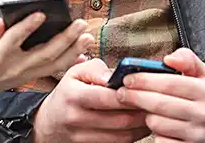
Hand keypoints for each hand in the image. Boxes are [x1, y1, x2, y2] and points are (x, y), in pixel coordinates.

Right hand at [0, 13, 92, 106]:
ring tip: (86, 37)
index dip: (29, 25)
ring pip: (52, 63)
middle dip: (65, 38)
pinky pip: (50, 71)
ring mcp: (22, 75)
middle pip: (44, 53)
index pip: (15, 38)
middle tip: (80, 24)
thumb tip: (1, 22)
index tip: (41, 12)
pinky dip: (67, 63)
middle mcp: (14, 67)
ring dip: (72, 50)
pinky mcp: (26, 78)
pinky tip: (79, 55)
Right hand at [32, 58, 150, 142]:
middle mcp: (75, 118)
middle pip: (118, 120)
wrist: (49, 122)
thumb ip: (97, 69)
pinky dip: (132, 137)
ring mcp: (81, 137)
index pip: (105, 97)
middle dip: (141, 112)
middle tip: (156, 103)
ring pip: (120, 136)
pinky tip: (141, 127)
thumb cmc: (68, 93)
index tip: (143, 89)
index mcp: (72, 95)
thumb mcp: (75, 73)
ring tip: (153, 115)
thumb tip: (118, 74)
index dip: (127, 95)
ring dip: (141, 127)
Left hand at [116, 48, 204, 142]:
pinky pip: (161, 141)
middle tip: (122, 93)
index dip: (145, 80)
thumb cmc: (204, 97)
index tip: (127, 78)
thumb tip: (169, 58)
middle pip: (160, 104)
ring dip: (146, 115)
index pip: (170, 83)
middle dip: (136, 97)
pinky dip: (154, 133)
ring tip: (146, 109)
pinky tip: (157, 125)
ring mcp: (198, 134)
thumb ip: (187, 59)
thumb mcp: (202, 75)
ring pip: (157, 124)